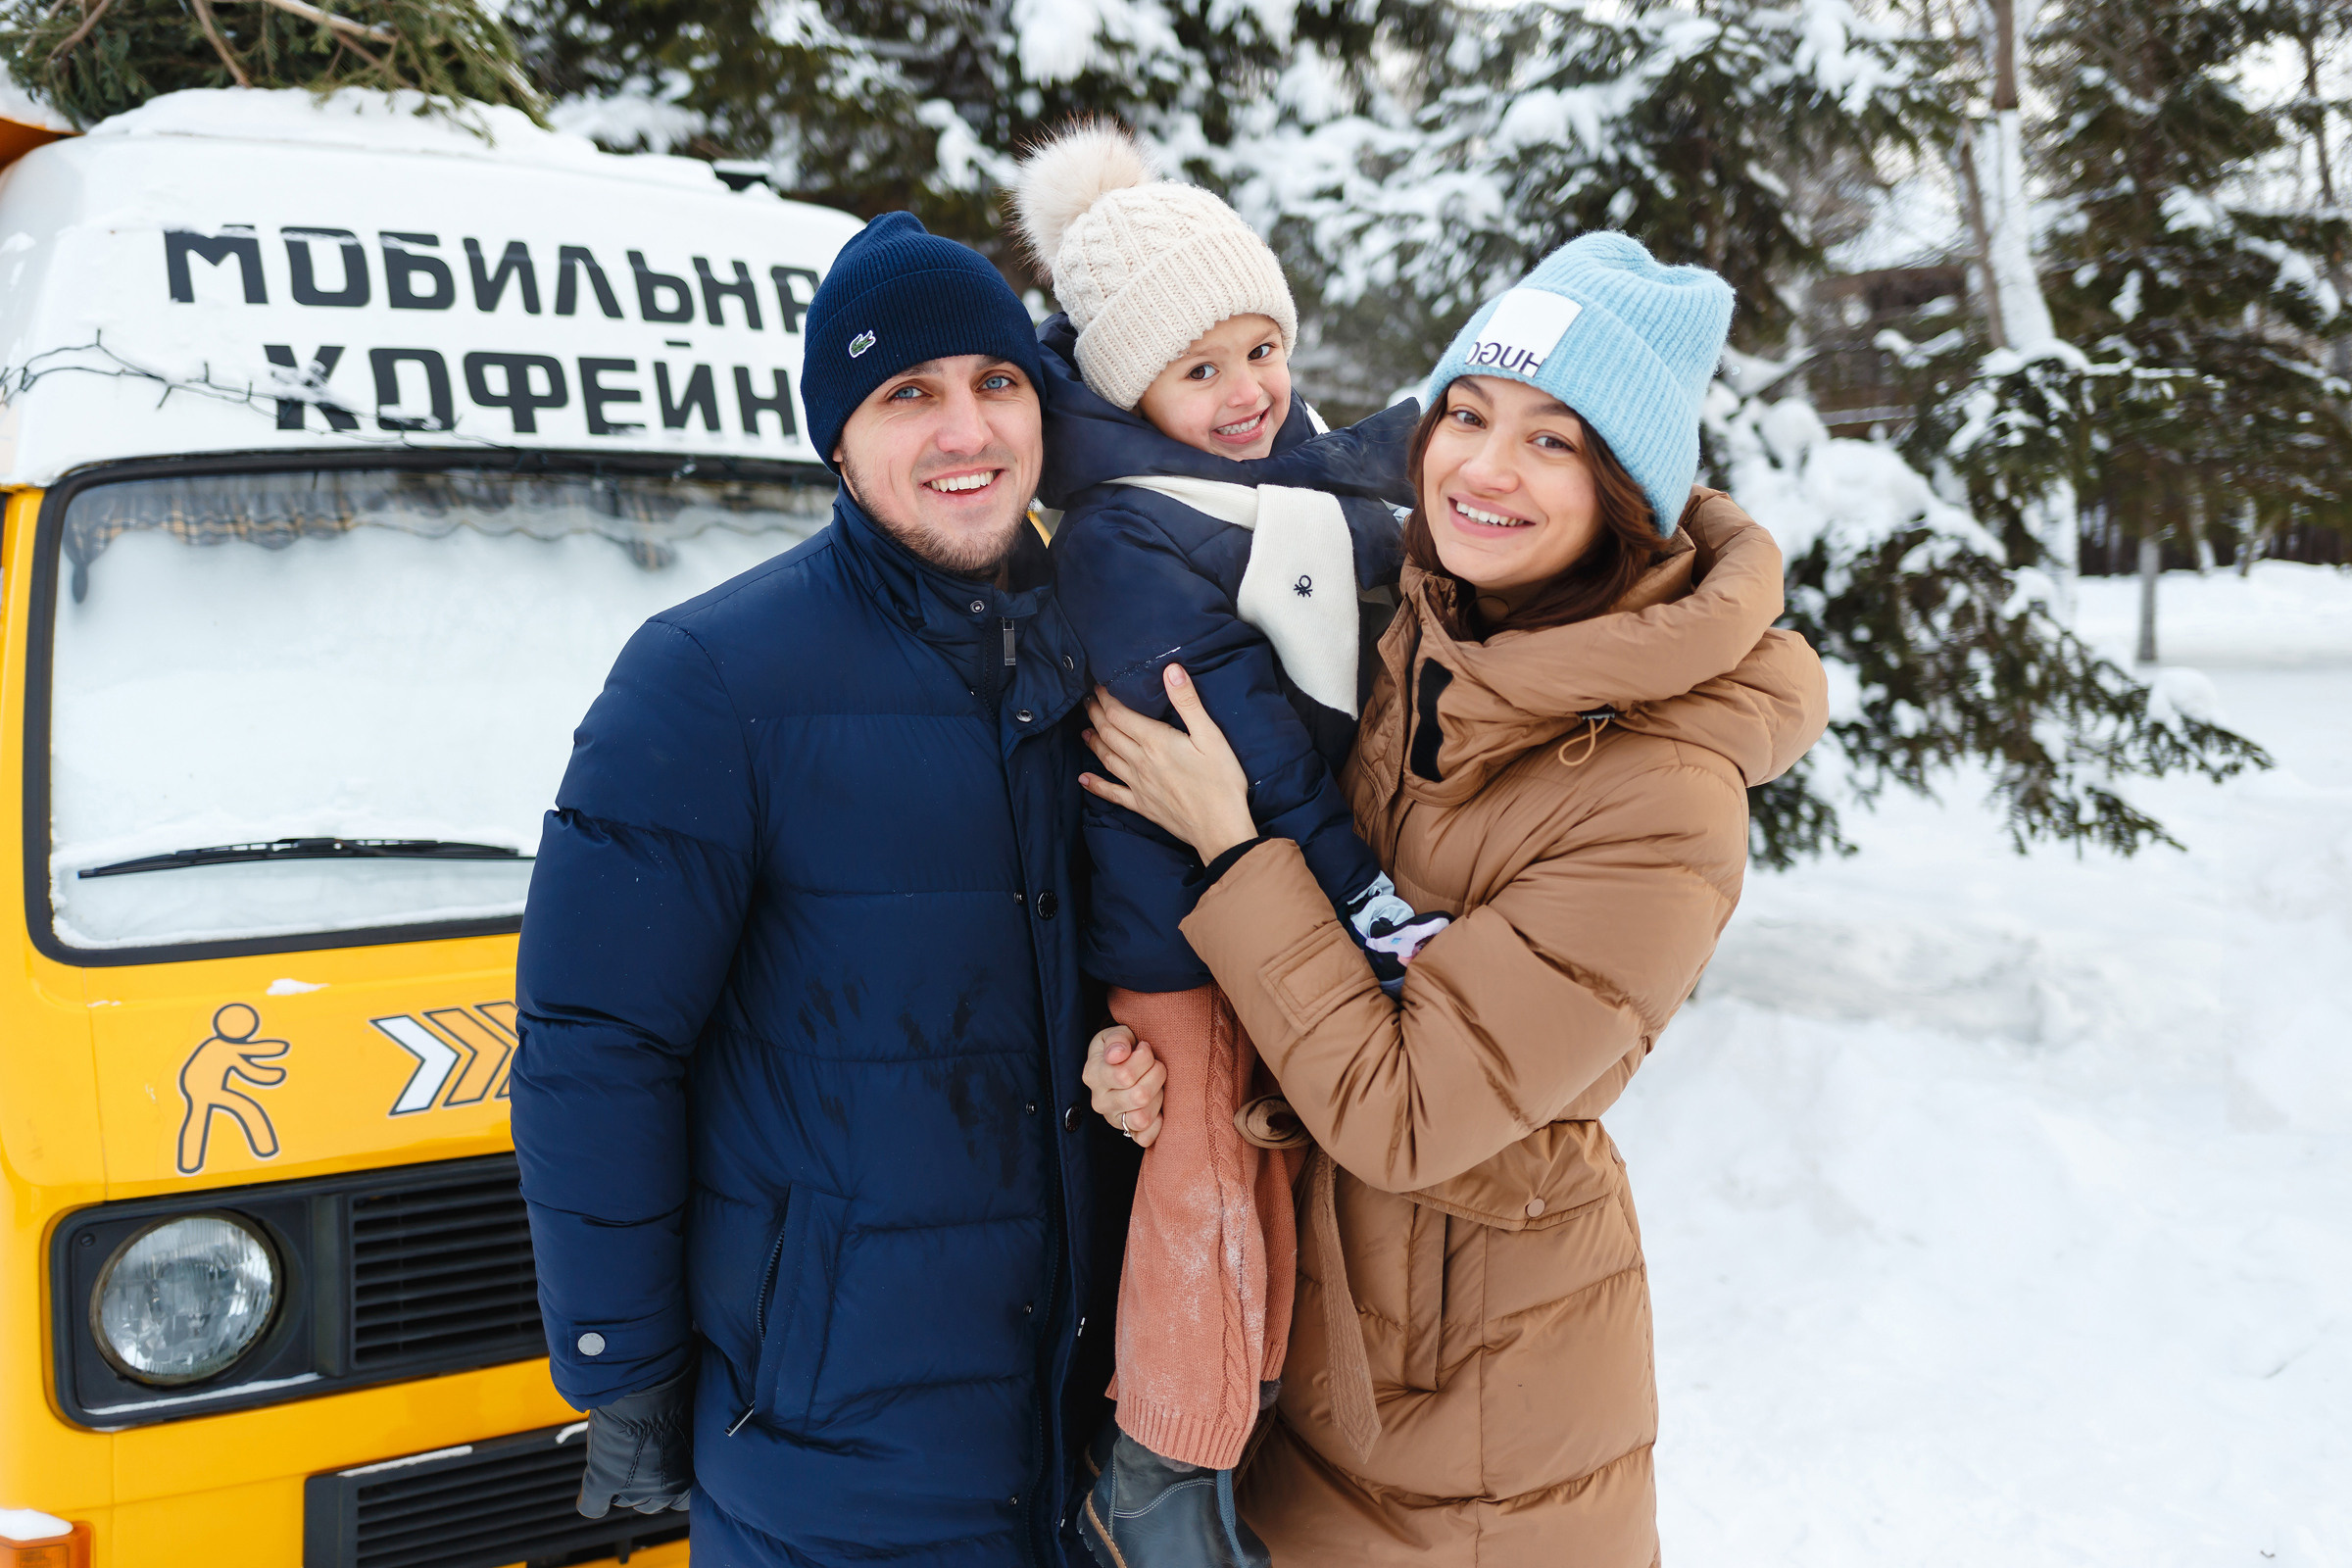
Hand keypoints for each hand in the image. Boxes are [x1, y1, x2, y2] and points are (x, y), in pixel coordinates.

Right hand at [578, 1367, 693, 1516]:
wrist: (646, 1387)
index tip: (665, 1470)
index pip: (680, 1500)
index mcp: (688, 1476)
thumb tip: (674, 1443)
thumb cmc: (674, 1395)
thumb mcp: (685, 1427)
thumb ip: (679, 1447)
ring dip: (621, 1486)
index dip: (669, 1484)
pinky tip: (591, 1494)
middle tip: (639, 1461)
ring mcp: (631, 1489)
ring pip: (623, 1500)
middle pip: (650, 1503)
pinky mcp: (602, 1482)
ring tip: (618, 1458)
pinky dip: (591, 1502)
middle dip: (645, 1486)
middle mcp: (662, 1489)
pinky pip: (592, 1505)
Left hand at [1080, 665, 1257, 863]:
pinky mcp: (1142, 805)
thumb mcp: (1211, 735)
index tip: (1098, 686)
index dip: (1105, 698)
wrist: (1220, 827)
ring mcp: (1138, 785)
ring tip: (1085, 730)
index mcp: (1155, 741)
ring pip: (1107, 758)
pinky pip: (1112, 793)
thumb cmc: (1221, 781)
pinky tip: (1084, 779)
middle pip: (1108, 733)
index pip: (1119, 714)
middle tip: (1087, 702)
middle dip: (1095, 715)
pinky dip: (1095, 784)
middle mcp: (1140, 762)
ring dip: (1093, 741)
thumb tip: (1171, 669)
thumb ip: (1188, 701)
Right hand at [1084, 1024, 1164, 1149]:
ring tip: (1156, 1084)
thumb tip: (1117, 1055)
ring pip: (1142, 1118)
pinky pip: (1145, 1138)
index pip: (1124, 1074)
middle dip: (1156, 1075)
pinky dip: (1157, 1124)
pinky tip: (1158, 1106)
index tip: (1145, 1048)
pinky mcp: (1127, 1133)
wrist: (1125, 1065)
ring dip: (1158, 1097)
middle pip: (1139, 1096)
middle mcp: (1099, 1101)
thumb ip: (1118, 1039)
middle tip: (1156, 1065)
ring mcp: (1113, 1119)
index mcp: (1093, 1074)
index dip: (1144, 1058)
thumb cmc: (1124, 1048)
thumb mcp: (1119, 1034)